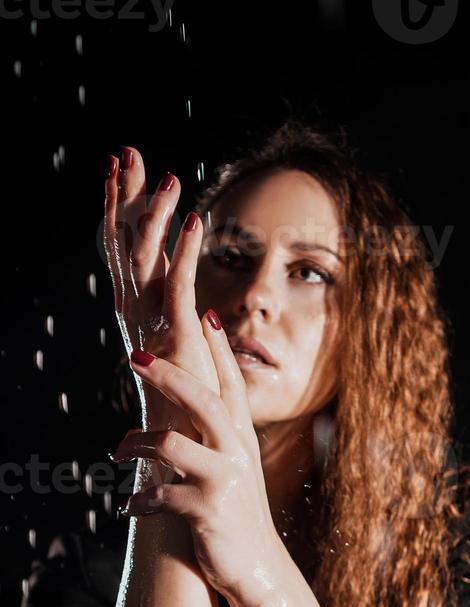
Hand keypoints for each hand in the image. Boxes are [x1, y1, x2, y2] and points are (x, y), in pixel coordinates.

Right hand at [104, 145, 218, 440]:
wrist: (186, 445)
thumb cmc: (188, 403)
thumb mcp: (189, 351)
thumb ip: (190, 324)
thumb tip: (202, 304)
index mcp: (139, 309)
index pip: (124, 248)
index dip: (121, 206)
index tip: (122, 167)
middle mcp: (138, 311)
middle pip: (124, 242)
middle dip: (124, 196)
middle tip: (125, 152)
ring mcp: (153, 322)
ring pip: (146, 257)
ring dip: (155, 214)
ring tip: (168, 176)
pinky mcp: (177, 336)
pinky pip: (179, 284)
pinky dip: (185, 251)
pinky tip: (196, 220)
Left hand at [108, 338, 286, 606]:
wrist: (256, 566)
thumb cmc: (235, 511)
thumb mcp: (234, 466)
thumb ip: (218, 432)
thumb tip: (191, 395)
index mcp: (242, 437)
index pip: (231, 383)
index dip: (218, 348)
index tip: (202, 312)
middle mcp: (237, 452)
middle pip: (201, 399)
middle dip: (167, 374)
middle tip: (135, 356)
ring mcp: (223, 480)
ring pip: (171, 444)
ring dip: (136, 445)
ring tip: (120, 453)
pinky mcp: (206, 509)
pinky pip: (159, 495)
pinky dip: (138, 500)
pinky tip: (130, 505)